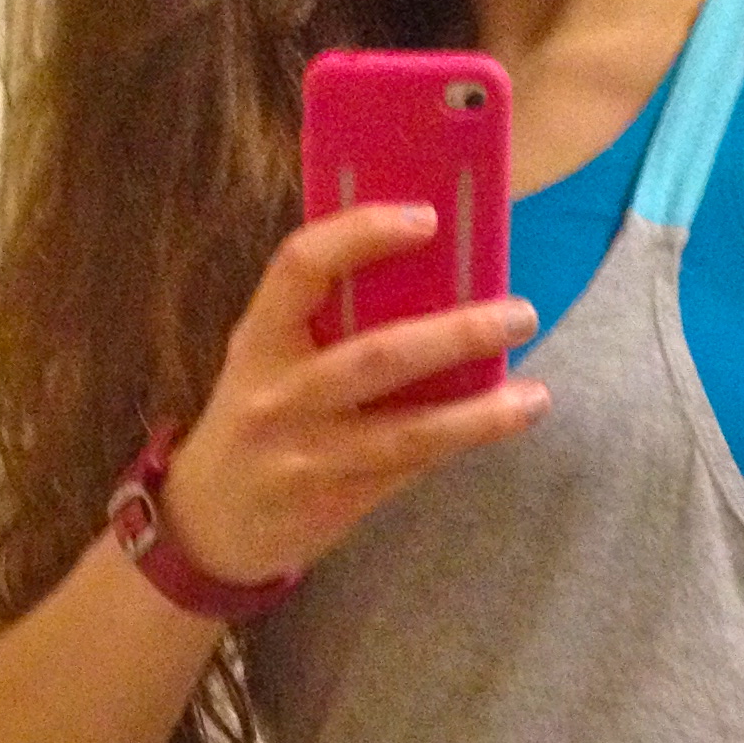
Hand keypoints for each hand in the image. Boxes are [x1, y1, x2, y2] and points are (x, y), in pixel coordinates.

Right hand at [157, 203, 545, 584]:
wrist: (208, 523)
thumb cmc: (255, 420)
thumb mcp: (263, 360)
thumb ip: (321, 321)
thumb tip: (427, 271)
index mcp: (259, 339)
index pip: (300, 266)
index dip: (361, 234)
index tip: (427, 218)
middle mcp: (280, 394)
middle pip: (378, 355)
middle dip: (458, 333)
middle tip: (520, 312)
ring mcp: (308, 453)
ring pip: (408, 430)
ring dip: (480, 412)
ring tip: (535, 395)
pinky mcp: (337, 499)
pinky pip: (410, 466)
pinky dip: (460, 442)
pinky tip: (504, 421)